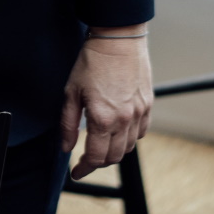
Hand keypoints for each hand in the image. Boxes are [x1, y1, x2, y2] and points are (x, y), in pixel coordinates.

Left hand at [60, 27, 152, 179]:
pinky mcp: (148, 105)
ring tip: (100, 147)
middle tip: (85, 161)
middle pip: (113, 157)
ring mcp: (139, 114)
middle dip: (98, 163)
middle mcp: (124, 120)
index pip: (96, 157)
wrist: (118, 40)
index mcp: (103, 119)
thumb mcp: (71, 93)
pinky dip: (129, 139)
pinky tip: (118, 133)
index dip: (84, 169)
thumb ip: (68, 124)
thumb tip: (65, 148)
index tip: (76, 173)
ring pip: (128, 147)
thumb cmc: (91, 63)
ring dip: (113, 152)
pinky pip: (141, 133)